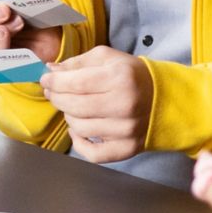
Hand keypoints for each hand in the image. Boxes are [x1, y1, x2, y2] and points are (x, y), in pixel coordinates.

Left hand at [39, 45, 150, 162]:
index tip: (46, 80)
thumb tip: (50, 70)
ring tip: (73, 107)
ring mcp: (126, 130)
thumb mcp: (108, 58)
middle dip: (56, 97)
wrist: (165, 99)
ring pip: (78, 127)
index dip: (54, 82)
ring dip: (69, 116)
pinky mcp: (127, 148)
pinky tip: (79, 130)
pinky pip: (92, 154)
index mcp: (119, 78)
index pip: (74, 82)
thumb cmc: (133, 76)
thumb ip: (77, 63)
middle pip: (73, 106)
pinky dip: (79, 143)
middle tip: (54, 92)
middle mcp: (124, 105)